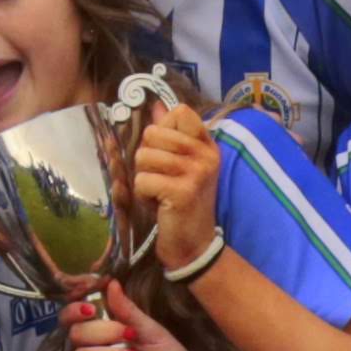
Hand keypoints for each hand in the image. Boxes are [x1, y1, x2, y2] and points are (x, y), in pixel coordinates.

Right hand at [67, 280, 203, 350]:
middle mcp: (93, 346)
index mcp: (102, 327)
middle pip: (76, 333)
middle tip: (128, 334)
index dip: (75, 309)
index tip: (92, 309)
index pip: (71, 315)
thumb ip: (128, 310)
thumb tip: (111, 283)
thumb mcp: (151, 329)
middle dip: (102, 331)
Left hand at [132, 103, 221, 273]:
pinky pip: (143, 180)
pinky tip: (157, 205)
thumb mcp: (180, 165)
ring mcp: (196, 172)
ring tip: (159, 192)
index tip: (166, 153)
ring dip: (143, 177)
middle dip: (147, 158)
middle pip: (154, 134)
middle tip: (161, 178)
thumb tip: (156, 105)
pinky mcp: (182, 191)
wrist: (194, 245)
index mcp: (207, 144)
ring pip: (144, 156)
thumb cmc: (182, 203)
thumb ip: (170, 134)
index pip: (180, 112)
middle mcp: (205, 154)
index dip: (162, 128)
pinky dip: (143, 195)